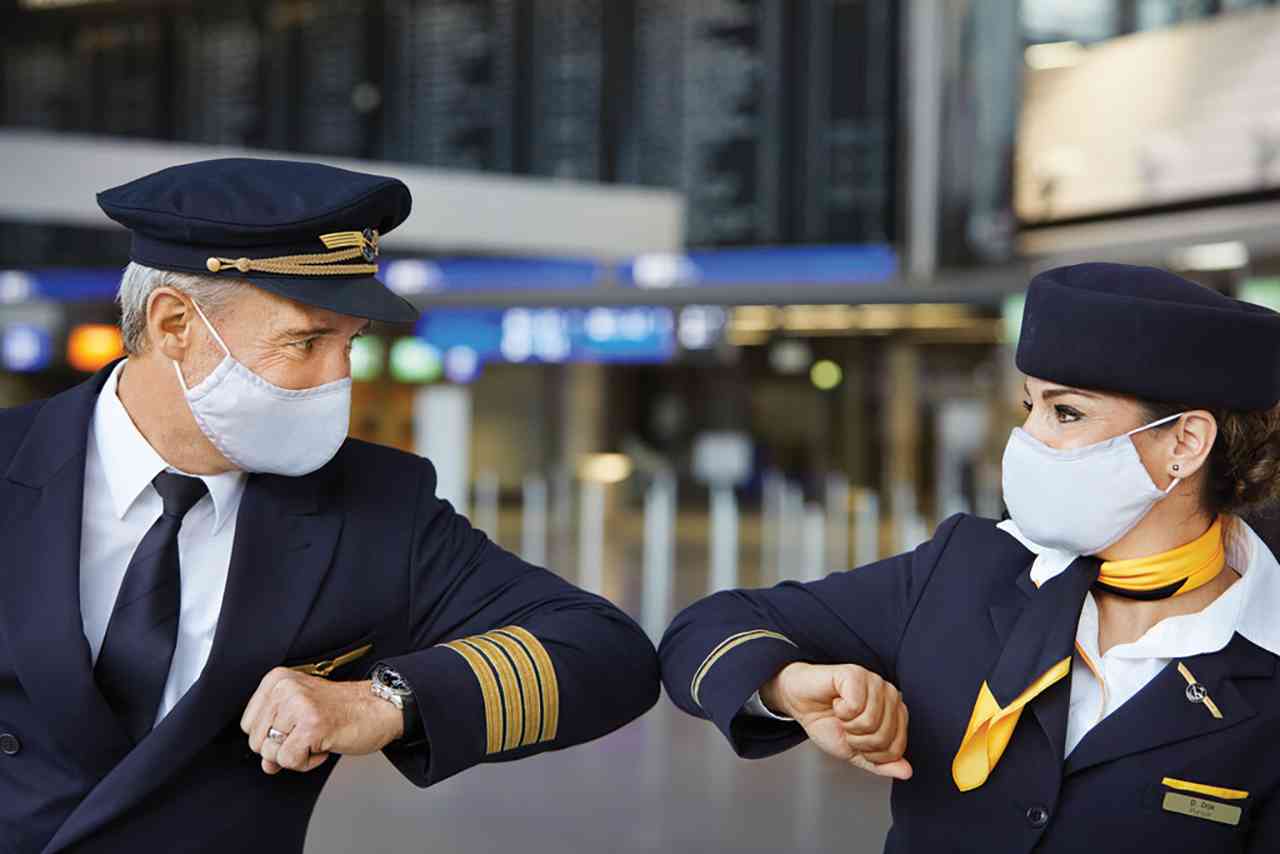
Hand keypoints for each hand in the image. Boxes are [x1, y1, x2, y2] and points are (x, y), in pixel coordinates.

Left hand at [240, 668, 404, 774]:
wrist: (378, 708)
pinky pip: (289, 761)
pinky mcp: (310, 726)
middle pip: (256, 741)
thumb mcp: (300, 713)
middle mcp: (285, 688)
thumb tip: (266, 765)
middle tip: (309, 733)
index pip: (248, 724)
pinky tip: (324, 745)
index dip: (272, 735)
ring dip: (296, 754)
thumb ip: (276, 736)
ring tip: (318, 737)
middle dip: (282, 747)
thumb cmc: (342, 709)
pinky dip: (307, 762)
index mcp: (277, 679)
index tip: (297, 726)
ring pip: (270, 753)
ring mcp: (298, 706)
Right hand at [759, 661, 911, 779]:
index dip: (871, 754)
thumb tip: (907, 772)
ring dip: (848, 726)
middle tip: (846, 727)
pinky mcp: (856, 673)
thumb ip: (882, 763)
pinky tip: (836, 702)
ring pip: (871, 722)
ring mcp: (874, 682)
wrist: (800, 704)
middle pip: (884, 737)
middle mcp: (890, 695)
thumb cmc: (827, 722)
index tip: (856, 741)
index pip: (896, 748)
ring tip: (841, 715)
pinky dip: (840, 711)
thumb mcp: (856, 752)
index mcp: (895, 713)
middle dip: (858, 740)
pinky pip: (856, 705)